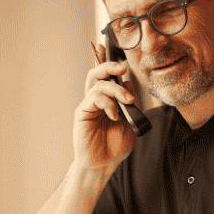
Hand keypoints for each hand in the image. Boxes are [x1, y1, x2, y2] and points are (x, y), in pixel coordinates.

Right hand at [73, 42, 136, 169]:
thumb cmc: (114, 146)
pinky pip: (94, 98)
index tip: (111, 49)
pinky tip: (114, 114)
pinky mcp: (82, 112)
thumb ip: (130, 103)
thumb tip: (129, 84)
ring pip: (98, 84)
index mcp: (107, 101)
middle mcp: (95, 100)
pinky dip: (108, 102)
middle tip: (123, 67)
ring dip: (116, 89)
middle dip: (109, 65)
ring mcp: (88, 105)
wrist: (103, 164)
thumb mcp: (130, 122)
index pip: (106, 77)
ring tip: (127, 100)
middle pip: (97, 74)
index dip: (106, 61)